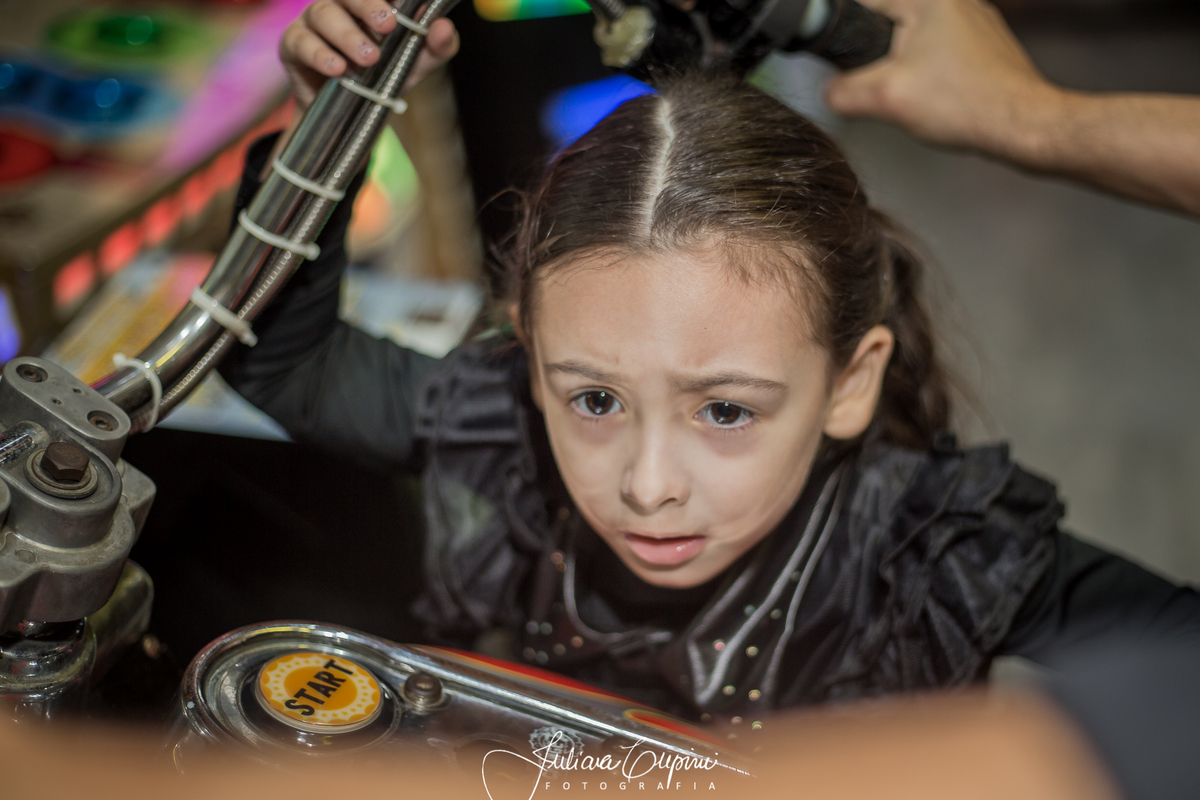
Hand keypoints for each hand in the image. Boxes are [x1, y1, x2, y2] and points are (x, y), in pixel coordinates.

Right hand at [280, 0, 459, 110]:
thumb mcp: (414, 65)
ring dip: (347, 35)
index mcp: (369, 3)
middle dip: (369, 6)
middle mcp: (341, 4)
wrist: (347, 116)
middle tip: (387, 25)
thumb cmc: (381, 77)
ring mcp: (314, 21)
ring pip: (324, 14)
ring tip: (368, 58)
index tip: (398, 3)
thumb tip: (444, 28)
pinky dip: (320, 54)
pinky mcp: (294, 43)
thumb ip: (434, 47)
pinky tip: (337, 68)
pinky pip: (302, 42)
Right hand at [825, 0, 1058, 156]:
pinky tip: (941, 99)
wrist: (1022, 126)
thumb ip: (843, 92)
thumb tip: (829, 92)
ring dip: (909, 69)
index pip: (866, 6)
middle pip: (892, 26)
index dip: (850, 40)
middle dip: (883, 61)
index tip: (854, 68)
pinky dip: (935, 77)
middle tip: (895, 89)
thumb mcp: (886, 99)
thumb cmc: (969, 105)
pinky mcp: (986, 45)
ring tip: (923, 96)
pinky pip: (943, 55)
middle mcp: (956, 1)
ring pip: (918, 42)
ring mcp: (976, 22)